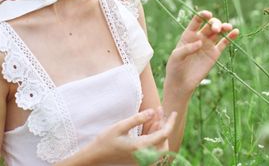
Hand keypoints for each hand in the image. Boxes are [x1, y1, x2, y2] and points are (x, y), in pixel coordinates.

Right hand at [60, 109, 176, 164]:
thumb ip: (138, 119)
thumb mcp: (120, 126)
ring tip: (154, 114)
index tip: (173, 112)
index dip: (170, 122)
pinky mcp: (139, 157)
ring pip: (159, 144)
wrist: (95, 156)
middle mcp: (144, 154)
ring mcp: (142, 158)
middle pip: (164, 141)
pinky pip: (152, 147)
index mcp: (141, 146)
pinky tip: (149, 123)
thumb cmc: (105, 140)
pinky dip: (153, 135)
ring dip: (159, 129)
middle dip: (164, 125)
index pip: (164, 135)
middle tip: (159, 111)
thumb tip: (153, 111)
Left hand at [165, 10, 239, 96]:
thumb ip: (187, 48)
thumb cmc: (175, 68)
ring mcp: (208, 45)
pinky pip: (224, 43)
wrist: (181, 83)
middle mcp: (199, 37)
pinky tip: (235, 32)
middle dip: (215, 24)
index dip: (203, 15)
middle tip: (216, 30)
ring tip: (228, 27)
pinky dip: (230, 37)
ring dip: (224, 27)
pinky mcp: (214, 54)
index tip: (208, 14)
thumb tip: (200, 43)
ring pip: (218, 32)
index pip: (197, 20)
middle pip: (210, 25)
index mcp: (188, 34)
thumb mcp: (176, 56)